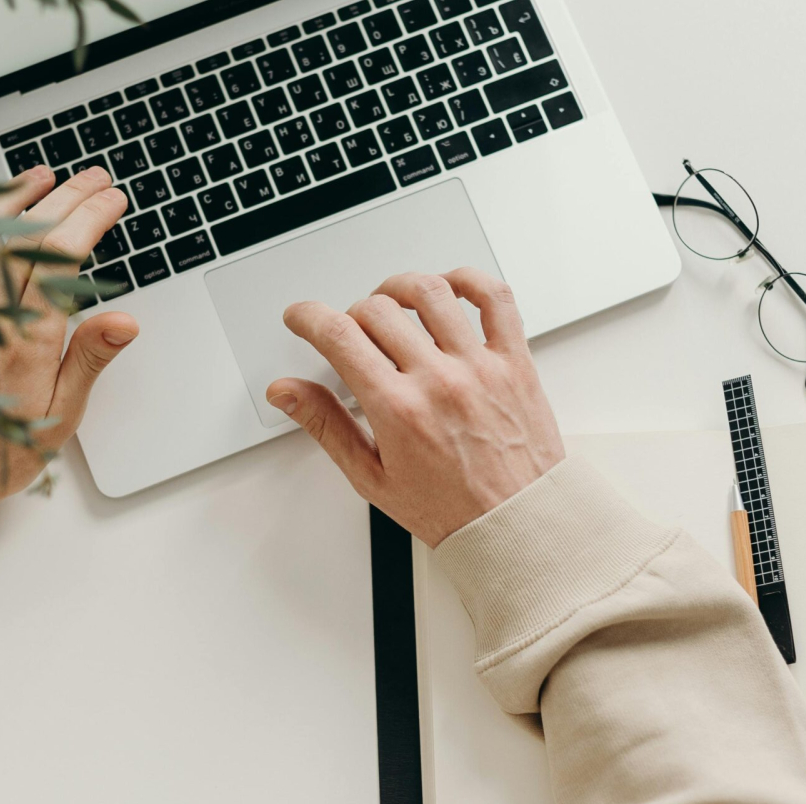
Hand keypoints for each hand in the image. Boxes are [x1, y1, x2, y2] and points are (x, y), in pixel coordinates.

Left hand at [0, 165, 137, 533]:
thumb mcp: (59, 419)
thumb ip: (89, 361)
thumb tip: (124, 321)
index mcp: (24, 344)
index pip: (63, 259)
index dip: (91, 218)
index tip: (112, 201)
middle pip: (26, 237)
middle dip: (66, 198)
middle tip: (92, 179)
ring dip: (13, 195)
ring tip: (42, 176)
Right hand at [265, 269, 564, 546]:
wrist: (518, 525)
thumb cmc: (451, 510)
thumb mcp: (372, 478)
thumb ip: (326, 426)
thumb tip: (287, 393)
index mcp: (399, 410)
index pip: (339, 337)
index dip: (308, 317)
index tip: (302, 317)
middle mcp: (439, 381)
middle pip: (377, 310)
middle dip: (351, 315)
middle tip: (352, 334)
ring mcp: (480, 366)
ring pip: (431, 292)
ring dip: (399, 288)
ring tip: (392, 304)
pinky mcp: (515, 362)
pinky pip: (496, 299)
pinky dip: (470, 280)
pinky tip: (450, 289)